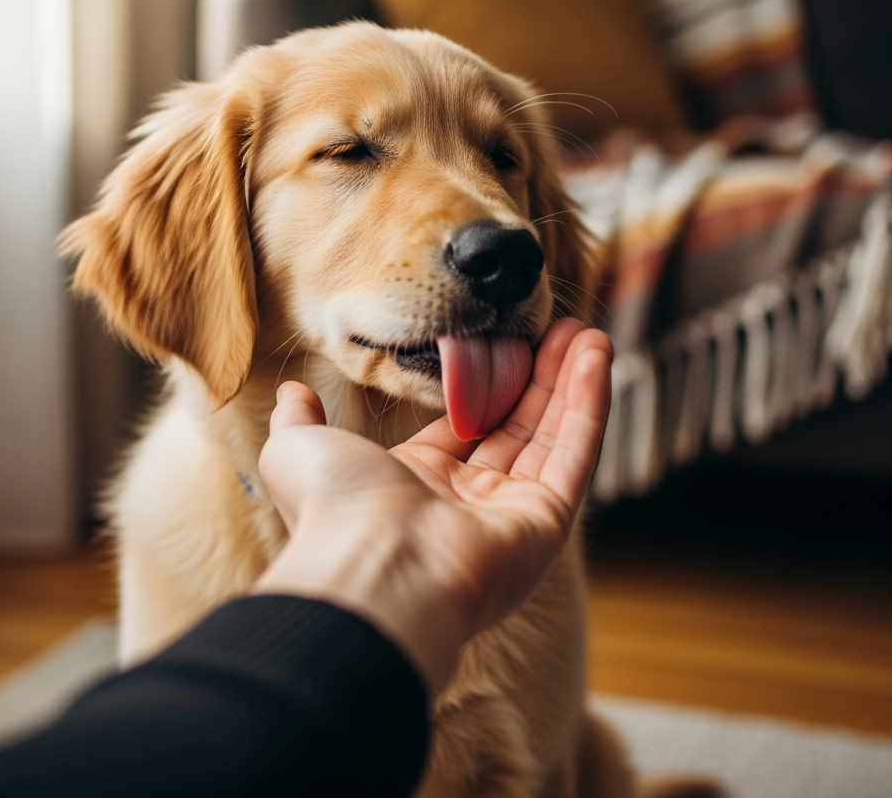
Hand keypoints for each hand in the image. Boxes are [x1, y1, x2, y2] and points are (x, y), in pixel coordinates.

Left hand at [253, 319, 612, 697]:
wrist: (369, 564)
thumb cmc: (333, 508)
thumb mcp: (300, 447)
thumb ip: (302, 419)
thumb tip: (293, 393)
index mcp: (415, 485)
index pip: (463, 427)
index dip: (486, 384)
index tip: (505, 343)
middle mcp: (466, 503)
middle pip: (515, 427)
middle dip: (538, 376)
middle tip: (560, 328)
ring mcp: (510, 516)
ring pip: (551, 436)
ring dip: (572, 382)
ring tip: (589, 331)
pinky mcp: (546, 524)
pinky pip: (575, 453)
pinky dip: (589, 403)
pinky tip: (598, 355)